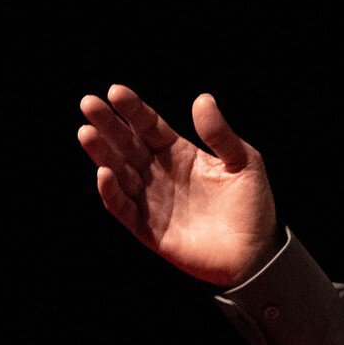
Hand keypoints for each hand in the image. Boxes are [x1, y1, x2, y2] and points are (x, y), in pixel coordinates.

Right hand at [76, 84, 279, 286]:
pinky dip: (112, 193)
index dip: (133, 110)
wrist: (256, 253)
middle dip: (108, 125)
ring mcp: (152, 201)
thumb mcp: (243, 162)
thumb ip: (220, 134)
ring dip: (102, 154)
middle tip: (89, 103)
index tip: (115, 91)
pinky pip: (124, 209)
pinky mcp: (149, 229)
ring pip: (119, 173)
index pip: (150, 126)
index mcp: (180, 154)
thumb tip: (202, 98)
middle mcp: (160, 174)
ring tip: (87, 133)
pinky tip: (104, 173)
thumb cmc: (252, 205)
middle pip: (128, 145)